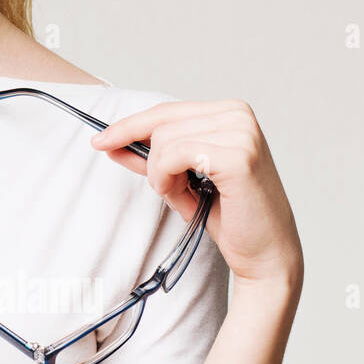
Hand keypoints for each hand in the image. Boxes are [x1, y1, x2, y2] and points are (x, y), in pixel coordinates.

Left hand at [90, 99, 302, 286]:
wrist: (264, 253)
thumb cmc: (228, 215)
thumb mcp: (180, 178)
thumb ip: (150, 156)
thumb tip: (110, 141)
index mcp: (229, 112)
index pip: (165, 110)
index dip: (129, 126)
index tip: (100, 140)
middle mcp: (238, 115)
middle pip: (160, 124)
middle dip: (150, 161)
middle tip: (166, 189)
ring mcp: (241, 133)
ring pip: (163, 141)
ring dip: (160, 175)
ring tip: (184, 195)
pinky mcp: (238, 155)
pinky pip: (173, 156)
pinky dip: (166, 180)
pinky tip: (183, 196)